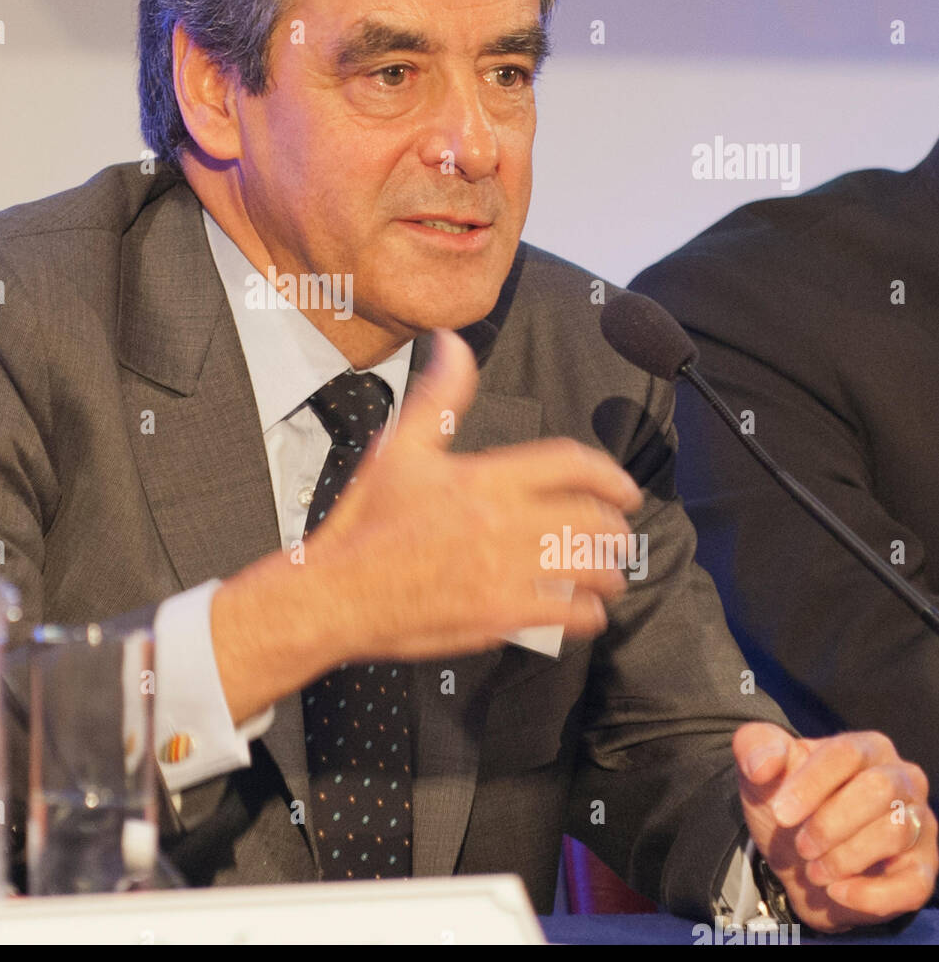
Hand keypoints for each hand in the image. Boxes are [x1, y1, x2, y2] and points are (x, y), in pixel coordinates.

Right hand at [303, 328, 643, 662]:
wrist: (337, 593)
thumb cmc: (364, 524)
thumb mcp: (398, 449)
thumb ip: (439, 396)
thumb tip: (454, 345)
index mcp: (484, 478)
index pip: (571, 465)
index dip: (610, 475)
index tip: (624, 489)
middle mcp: (503, 524)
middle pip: (591, 519)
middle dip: (615, 527)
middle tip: (617, 534)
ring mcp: (506, 573)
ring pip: (589, 568)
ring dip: (609, 570)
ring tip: (608, 573)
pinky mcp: (502, 616)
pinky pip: (570, 615)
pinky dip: (589, 613)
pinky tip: (585, 610)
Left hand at [735, 722, 936, 931]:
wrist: (796, 860)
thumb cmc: (785, 806)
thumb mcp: (760, 773)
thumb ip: (754, 749)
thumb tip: (763, 765)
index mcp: (865, 748)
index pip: (845, 755)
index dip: (811, 784)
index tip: (781, 813)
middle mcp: (902, 780)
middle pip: (878, 789)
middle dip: (830, 823)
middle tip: (800, 845)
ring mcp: (919, 825)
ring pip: (894, 832)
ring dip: (844, 857)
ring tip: (813, 869)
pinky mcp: (922, 870)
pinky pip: (914, 884)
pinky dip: (871, 894)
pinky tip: (837, 891)